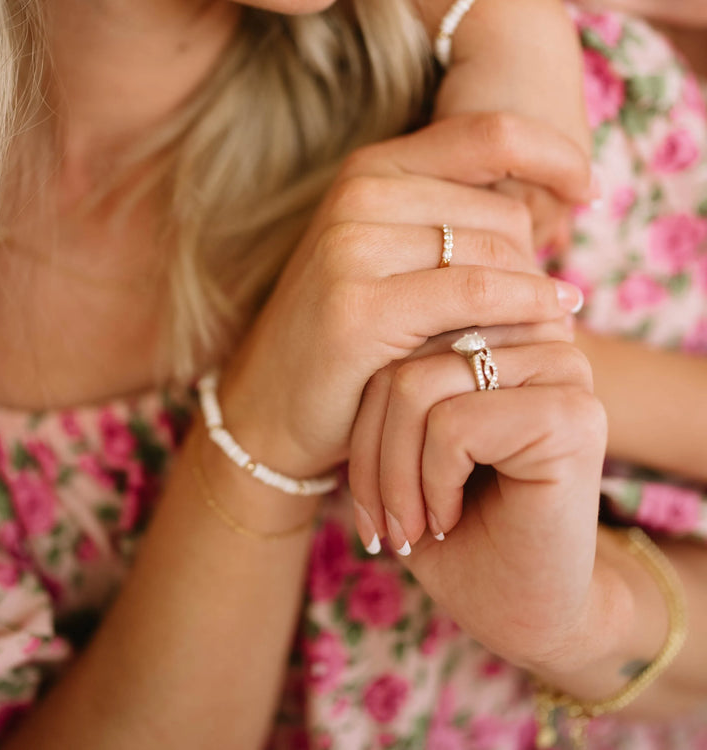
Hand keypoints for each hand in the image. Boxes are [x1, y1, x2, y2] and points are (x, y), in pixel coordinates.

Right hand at [217, 113, 590, 481]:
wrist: (272, 407)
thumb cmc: (355, 333)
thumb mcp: (395, 255)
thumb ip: (457, 217)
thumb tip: (557, 197)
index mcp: (371, 167)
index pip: (490, 133)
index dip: (555, 154)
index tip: (588, 190)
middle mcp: (358, 192)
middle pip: (503, 210)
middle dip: (533, 263)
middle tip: (540, 307)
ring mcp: (351, 244)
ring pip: (496, 250)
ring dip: (532, 296)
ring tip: (536, 330)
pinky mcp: (357, 303)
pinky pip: (475, 291)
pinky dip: (524, 307)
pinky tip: (549, 323)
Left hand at [350, 327, 606, 670]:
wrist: (522, 615)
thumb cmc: (461, 532)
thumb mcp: (411, 442)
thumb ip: (403, 378)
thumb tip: (363, 317)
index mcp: (510, 333)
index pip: (406, 334)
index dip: (367, 413)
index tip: (367, 493)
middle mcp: (542, 342)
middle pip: (406, 358)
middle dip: (372, 450)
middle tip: (382, 524)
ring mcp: (563, 373)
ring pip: (418, 386)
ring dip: (397, 475)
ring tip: (414, 525)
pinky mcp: (569, 416)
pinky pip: (451, 424)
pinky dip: (432, 483)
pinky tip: (450, 519)